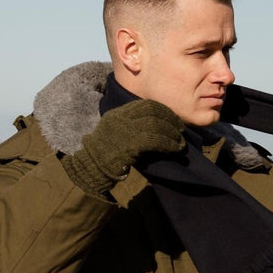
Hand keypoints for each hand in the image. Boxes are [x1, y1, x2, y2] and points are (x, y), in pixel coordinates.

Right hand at [62, 100, 184, 194]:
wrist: (92, 167)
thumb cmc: (104, 155)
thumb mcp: (114, 132)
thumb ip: (130, 126)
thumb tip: (153, 125)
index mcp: (118, 113)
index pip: (145, 105)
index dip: (163, 111)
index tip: (172, 119)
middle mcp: (122, 118)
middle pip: (153, 112)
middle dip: (170, 119)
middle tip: (180, 129)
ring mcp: (125, 130)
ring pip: (156, 125)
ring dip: (172, 134)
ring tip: (180, 142)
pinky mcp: (130, 144)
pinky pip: (155, 140)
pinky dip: (168, 144)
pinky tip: (175, 148)